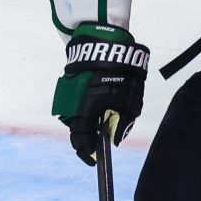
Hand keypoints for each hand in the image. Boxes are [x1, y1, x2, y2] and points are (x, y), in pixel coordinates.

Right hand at [51, 32, 147, 164]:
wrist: (104, 41)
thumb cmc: (122, 71)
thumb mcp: (131, 100)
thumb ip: (123, 122)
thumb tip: (114, 138)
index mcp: (87, 110)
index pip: (82, 140)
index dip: (87, 152)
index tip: (93, 159)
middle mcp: (73, 104)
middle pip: (76, 130)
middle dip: (87, 138)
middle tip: (97, 142)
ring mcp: (69, 94)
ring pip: (75, 117)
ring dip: (86, 123)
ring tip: (100, 122)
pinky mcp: (69, 84)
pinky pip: (75, 104)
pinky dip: (84, 110)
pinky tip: (95, 106)